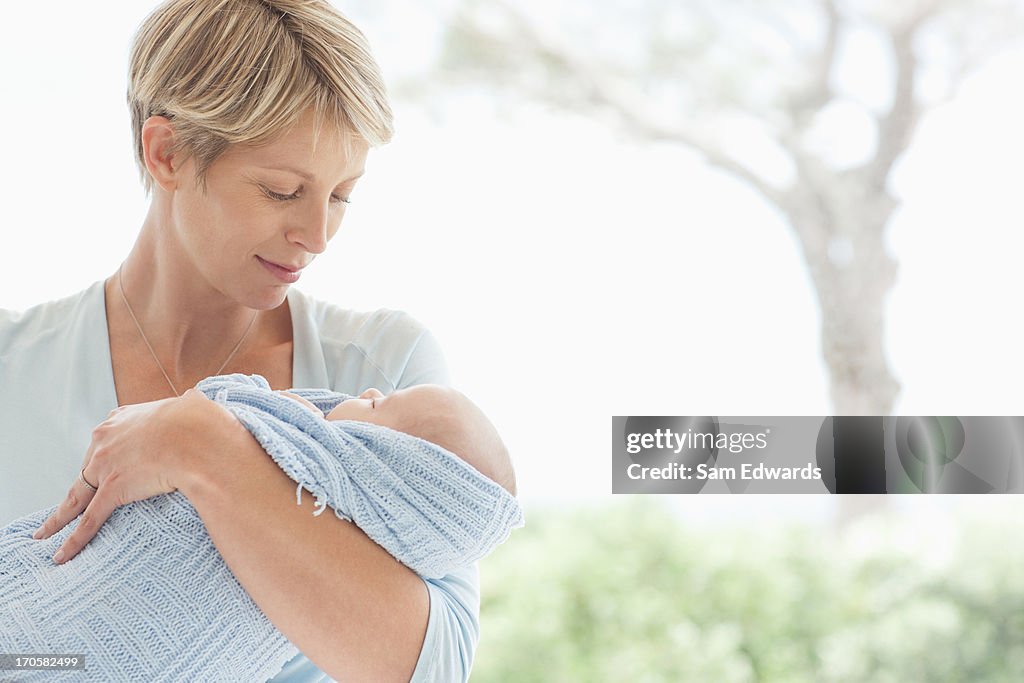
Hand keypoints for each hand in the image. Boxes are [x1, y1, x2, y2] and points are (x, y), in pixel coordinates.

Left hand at [32, 389, 211, 563]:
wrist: (199, 435)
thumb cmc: (199, 420)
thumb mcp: (186, 407)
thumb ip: (182, 408)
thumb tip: (195, 400)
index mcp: (121, 418)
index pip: (105, 442)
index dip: (104, 457)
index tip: (105, 465)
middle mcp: (105, 440)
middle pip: (87, 470)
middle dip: (82, 488)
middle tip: (74, 507)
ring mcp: (105, 465)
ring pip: (77, 497)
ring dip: (59, 519)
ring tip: (45, 534)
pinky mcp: (113, 489)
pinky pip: (90, 519)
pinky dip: (74, 539)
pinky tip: (62, 554)